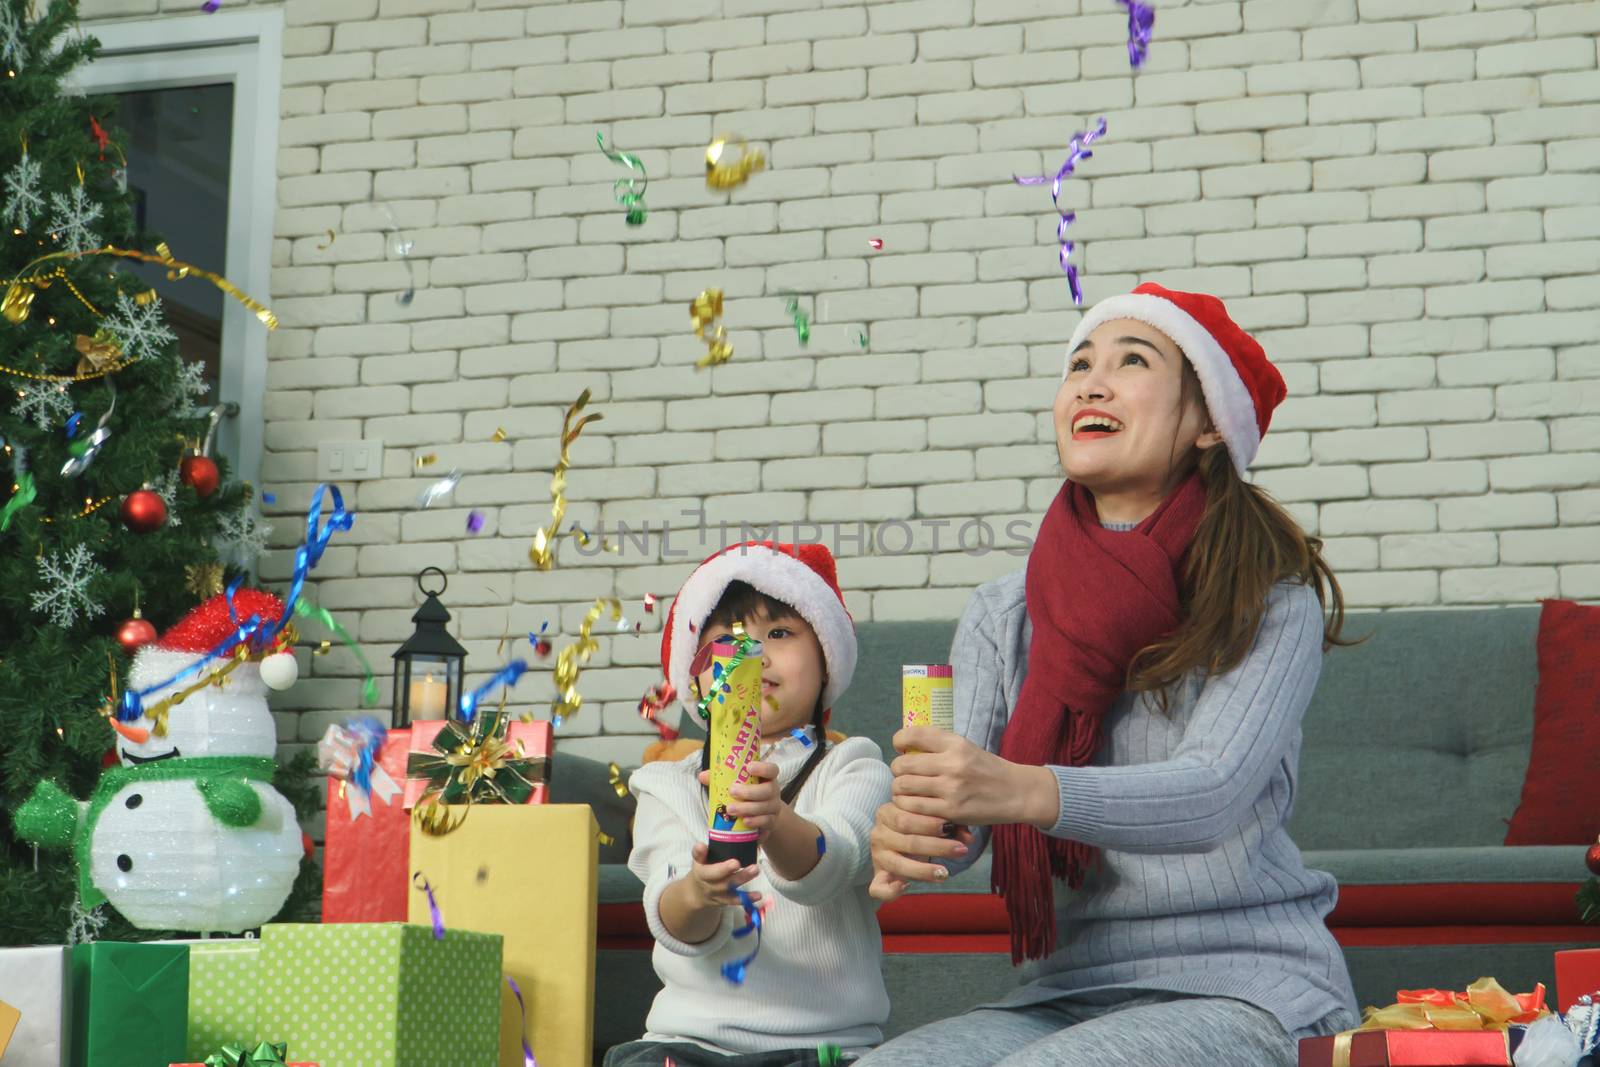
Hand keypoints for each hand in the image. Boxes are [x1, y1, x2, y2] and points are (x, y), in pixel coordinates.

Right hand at [686, 841, 761, 908]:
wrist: (697, 893)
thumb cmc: (702, 870)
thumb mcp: (698, 860)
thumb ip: (700, 853)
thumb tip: (702, 845)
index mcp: (703, 874)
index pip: (711, 872)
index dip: (724, 868)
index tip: (736, 862)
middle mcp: (711, 886)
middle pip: (725, 882)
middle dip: (740, 875)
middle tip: (754, 867)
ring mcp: (719, 895)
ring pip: (732, 890)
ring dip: (745, 881)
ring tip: (756, 871)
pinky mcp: (726, 901)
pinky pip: (737, 900)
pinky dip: (748, 898)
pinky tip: (758, 895)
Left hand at [697, 763, 783, 840]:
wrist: (762, 814)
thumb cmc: (747, 794)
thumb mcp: (737, 784)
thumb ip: (722, 778)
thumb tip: (703, 776)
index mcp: (766, 778)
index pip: (772, 769)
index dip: (763, 768)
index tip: (749, 767)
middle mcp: (773, 791)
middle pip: (768, 790)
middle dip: (749, 791)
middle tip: (732, 791)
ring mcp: (773, 807)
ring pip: (765, 807)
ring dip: (748, 808)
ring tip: (731, 809)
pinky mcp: (771, 822)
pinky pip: (766, 822)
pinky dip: (755, 822)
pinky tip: (745, 822)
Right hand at [869, 800, 973, 892]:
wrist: (900, 840)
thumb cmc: (919, 827)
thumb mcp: (931, 822)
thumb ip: (950, 825)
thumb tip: (969, 838)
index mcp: (887, 813)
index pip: (906, 817)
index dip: (929, 824)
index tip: (952, 827)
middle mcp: (879, 834)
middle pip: (906, 841)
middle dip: (936, 846)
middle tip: (960, 850)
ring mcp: (878, 856)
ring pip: (897, 865)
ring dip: (923, 870)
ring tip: (945, 873)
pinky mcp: (878, 876)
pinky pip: (878, 888)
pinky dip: (890, 891)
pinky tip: (907, 887)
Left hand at [889, 727, 1058, 829]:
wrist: (1017, 792)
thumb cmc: (987, 770)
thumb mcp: (966, 748)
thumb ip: (939, 745)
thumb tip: (905, 745)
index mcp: (956, 744)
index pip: (914, 734)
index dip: (899, 740)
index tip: (900, 747)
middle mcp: (953, 764)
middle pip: (903, 765)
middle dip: (897, 771)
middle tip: (902, 775)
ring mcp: (951, 789)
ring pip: (904, 788)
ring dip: (899, 791)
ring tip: (906, 792)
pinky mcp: (952, 811)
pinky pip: (916, 809)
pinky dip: (909, 807)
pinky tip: (914, 806)